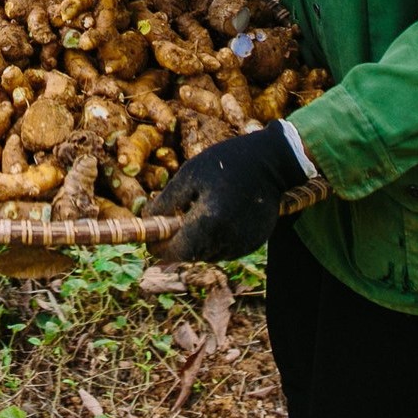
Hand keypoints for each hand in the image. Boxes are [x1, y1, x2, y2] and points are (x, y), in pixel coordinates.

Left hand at [146, 121, 307, 262]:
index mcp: (210, 222)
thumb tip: (148, 221)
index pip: (177, 251)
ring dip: (196, 242)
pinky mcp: (254, 242)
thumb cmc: (224, 163)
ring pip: (209, 254)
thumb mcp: (189, 175)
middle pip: (193, 255)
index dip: (160, 249)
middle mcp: (228, 240)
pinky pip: (226, 249)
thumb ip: (167, 202)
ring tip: (195, 215)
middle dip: (177, 244)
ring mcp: (243, 244)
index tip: (150, 240)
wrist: (269, 162)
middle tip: (169, 225)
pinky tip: (215, 216)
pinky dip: (214, 239)